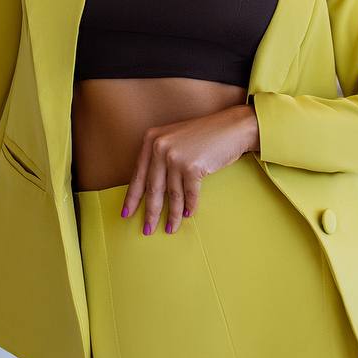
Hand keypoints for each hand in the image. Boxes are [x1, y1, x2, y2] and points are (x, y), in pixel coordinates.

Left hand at [121, 104, 258, 236]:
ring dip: (172, 214)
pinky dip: (189, 206)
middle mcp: (160, 147)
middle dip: (150, 212)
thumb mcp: (174, 140)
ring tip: (170, 228)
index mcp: (151, 139)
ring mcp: (176, 157)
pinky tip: (187, 215)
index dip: (132, 197)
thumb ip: (159, 159)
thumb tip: (150, 191)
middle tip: (147, 230)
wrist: (231, 128)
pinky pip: (189, 194)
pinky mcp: (192, 167)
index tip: (126, 213)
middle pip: (152, 188)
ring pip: (172, 194)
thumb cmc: (204, 135)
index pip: (138, 175)